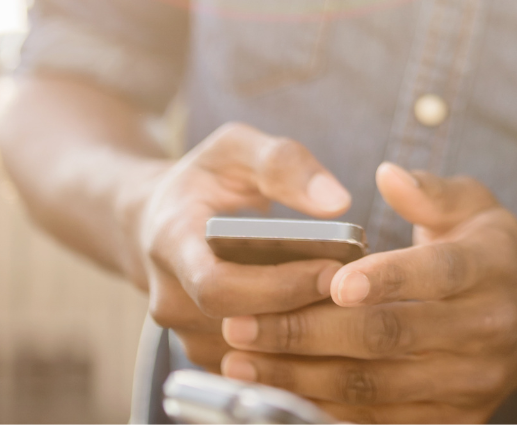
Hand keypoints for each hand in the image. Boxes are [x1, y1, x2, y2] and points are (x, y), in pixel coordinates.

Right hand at [129, 122, 355, 368]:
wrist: (157, 221)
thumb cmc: (205, 180)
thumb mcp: (235, 149)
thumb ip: (283, 164)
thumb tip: (337, 203)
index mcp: (171, 243)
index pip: (218, 285)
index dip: (279, 286)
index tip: (334, 269)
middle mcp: (170, 300)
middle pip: (240, 328)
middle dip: (305, 313)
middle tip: (359, 293)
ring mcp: (184, 334)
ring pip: (253, 356)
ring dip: (307, 341)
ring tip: (355, 311)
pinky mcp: (205, 354)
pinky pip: (256, 368)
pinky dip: (298, 354)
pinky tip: (336, 327)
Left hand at [219, 163, 516, 423]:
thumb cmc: (487, 251)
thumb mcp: (473, 205)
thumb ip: (429, 191)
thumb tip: (388, 175)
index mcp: (495, 265)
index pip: (440, 272)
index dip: (388, 277)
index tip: (331, 281)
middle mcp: (491, 328)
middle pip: (392, 336)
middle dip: (309, 332)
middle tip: (243, 324)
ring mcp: (473, 382)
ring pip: (376, 386)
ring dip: (302, 375)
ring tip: (243, 359)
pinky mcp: (455, 419)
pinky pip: (380, 420)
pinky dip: (326, 407)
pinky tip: (280, 388)